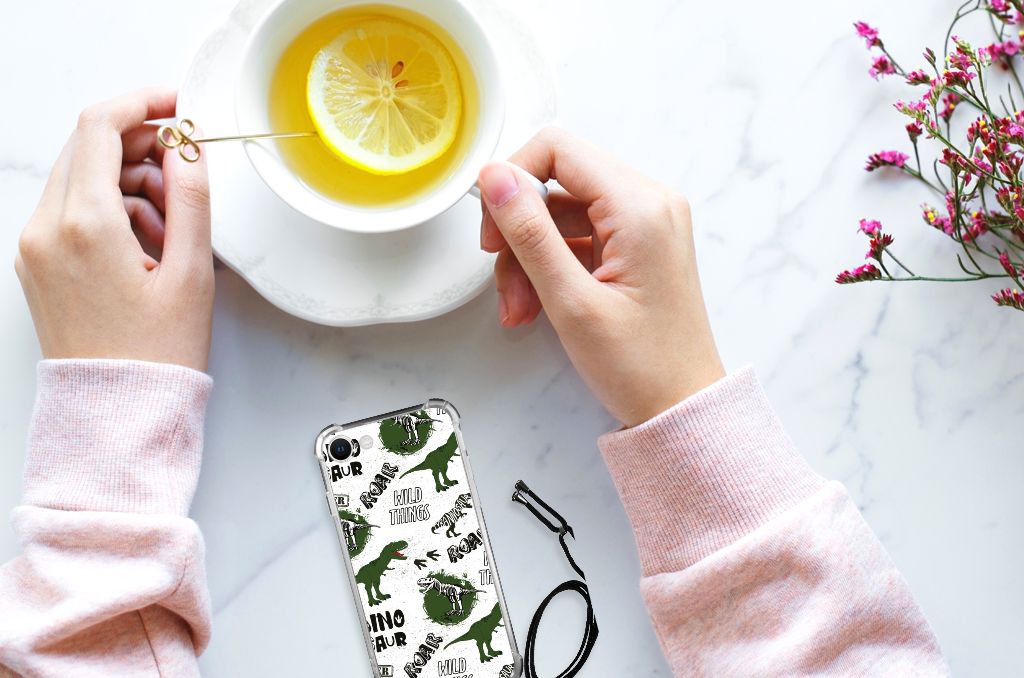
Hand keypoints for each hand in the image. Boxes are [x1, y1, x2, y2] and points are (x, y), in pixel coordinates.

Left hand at [15, 88, 213, 371]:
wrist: (117, 412)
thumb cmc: (156, 354)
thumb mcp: (191, 273)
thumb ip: (192, 198)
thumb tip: (188, 147)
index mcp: (85, 225)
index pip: (101, 127)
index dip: (143, 103)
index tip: (177, 105)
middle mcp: (47, 229)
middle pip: (88, 148)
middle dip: (141, 147)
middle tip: (185, 173)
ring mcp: (35, 246)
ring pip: (81, 178)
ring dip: (129, 182)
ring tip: (173, 228)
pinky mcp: (37, 263)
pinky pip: (72, 210)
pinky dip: (110, 210)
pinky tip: (147, 244)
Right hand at [478, 128, 723, 426]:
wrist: (683, 408)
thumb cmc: (641, 366)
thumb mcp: (571, 301)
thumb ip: (529, 233)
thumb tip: (494, 177)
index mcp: (641, 207)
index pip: (558, 149)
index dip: (513, 179)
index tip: (492, 226)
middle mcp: (649, 203)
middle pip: (557, 182)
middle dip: (519, 230)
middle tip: (503, 278)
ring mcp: (645, 224)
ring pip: (561, 213)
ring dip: (529, 257)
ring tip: (520, 309)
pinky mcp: (637, 245)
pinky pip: (578, 237)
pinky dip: (551, 267)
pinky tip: (537, 306)